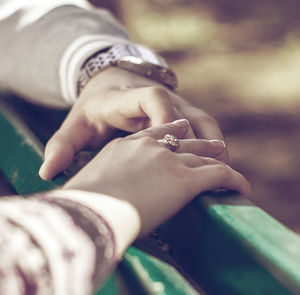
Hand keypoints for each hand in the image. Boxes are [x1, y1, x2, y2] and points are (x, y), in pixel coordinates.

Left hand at [39, 68, 227, 179]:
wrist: (111, 85)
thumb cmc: (94, 109)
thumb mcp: (75, 124)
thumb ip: (62, 144)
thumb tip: (46, 171)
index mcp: (129, 98)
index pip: (154, 98)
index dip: (166, 118)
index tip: (171, 146)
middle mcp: (158, 99)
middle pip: (185, 112)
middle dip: (197, 140)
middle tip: (209, 168)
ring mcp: (173, 105)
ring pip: (201, 120)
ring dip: (212, 143)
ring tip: (221, 169)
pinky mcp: (181, 114)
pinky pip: (203, 126)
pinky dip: (212, 143)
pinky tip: (216, 164)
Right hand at [64, 120, 249, 236]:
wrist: (85, 206)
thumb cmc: (78, 199)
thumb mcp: (87, 180)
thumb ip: (102, 179)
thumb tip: (99, 192)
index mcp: (125, 146)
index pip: (150, 134)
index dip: (164, 132)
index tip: (173, 133)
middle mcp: (149, 147)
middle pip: (179, 138)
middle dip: (195, 140)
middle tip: (207, 142)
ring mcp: (168, 159)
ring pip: (200, 153)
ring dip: (214, 155)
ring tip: (224, 157)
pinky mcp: (184, 178)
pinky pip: (217, 173)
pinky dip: (232, 179)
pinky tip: (241, 186)